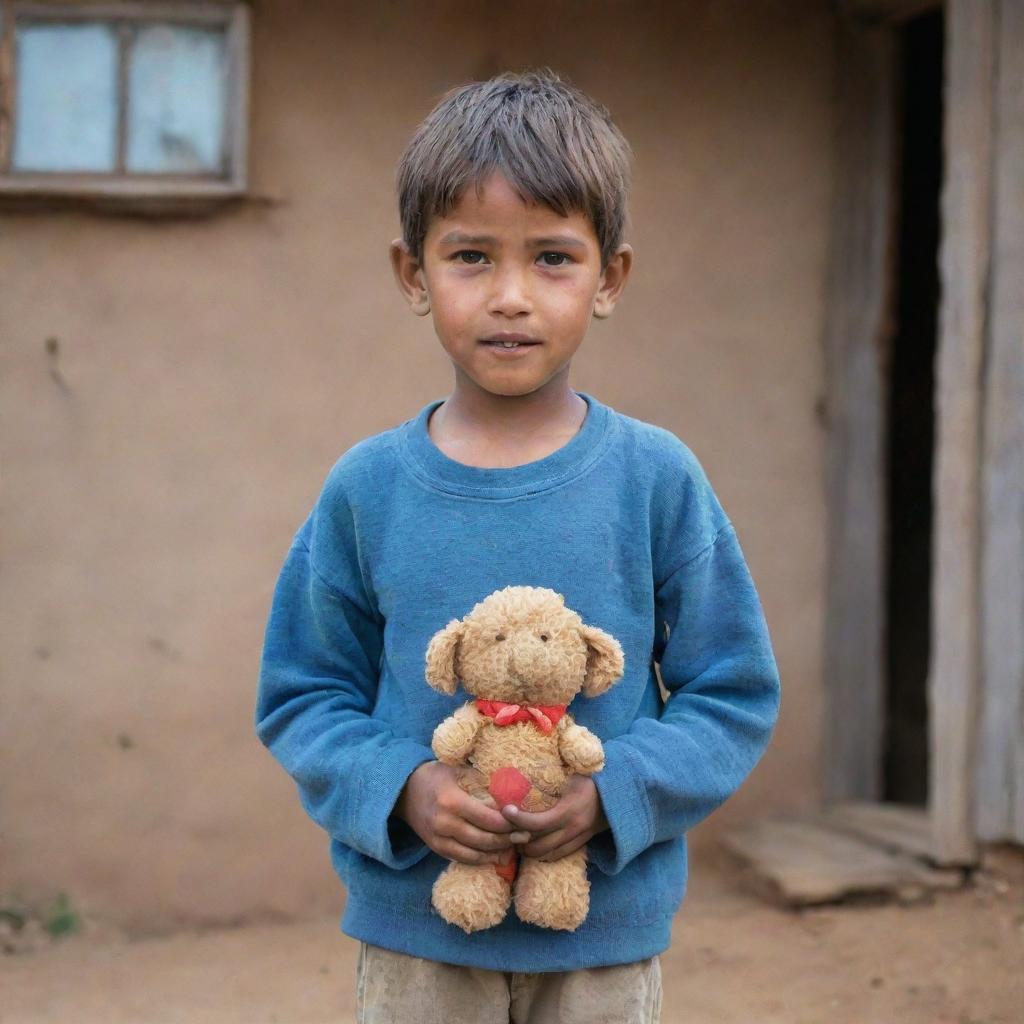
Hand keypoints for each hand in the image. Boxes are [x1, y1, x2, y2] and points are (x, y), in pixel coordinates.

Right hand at [395, 762, 530, 865]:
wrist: (404, 791)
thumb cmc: (436, 776)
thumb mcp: (459, 771)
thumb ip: (482, 782)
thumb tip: (512, 790)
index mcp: (452, 801)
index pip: (489, 819)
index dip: (510, 824)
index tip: (525, 820)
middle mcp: (444, 823)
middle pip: (484, 839)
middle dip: (508, 840)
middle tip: (526, 836)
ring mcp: (438, 839)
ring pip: (475, 854)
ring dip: (497, 852)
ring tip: (515, 847)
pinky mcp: (436, 848)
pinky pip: (462, 859)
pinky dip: (481, 859)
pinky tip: (496, 855)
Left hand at [499, 774, 608, 861]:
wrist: (620, 793)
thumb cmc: (592, 778)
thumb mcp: (573, 773)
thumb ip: (552, 774)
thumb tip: (525, 765)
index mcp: (571, 809)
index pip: (539, 823)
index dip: (519, 820)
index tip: (505, 811)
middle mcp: (574, 828)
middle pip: (538, 845)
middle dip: (518, 840)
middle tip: (505, 828)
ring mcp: (578, 838)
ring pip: (546, 854)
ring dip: (528, 849)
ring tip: (516, 837)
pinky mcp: (581, 844)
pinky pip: (557, 856)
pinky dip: (542, 854)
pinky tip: (533, 843)